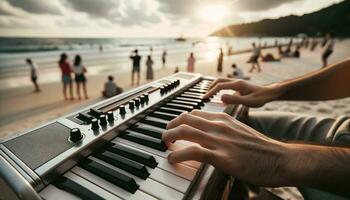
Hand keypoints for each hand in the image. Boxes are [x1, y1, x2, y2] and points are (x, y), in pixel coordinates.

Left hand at [162, 110, 288, 186]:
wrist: (282, 158)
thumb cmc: (263, 149)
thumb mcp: (242, 132)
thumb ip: (226, 131)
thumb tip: (214, 137)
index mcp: (224, 119)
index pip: (195, 113)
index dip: (180, 119)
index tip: (175, 126)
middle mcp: (219, 126)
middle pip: (186, 118)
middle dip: (170, 125)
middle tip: (165, 134)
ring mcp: (220, 140)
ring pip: (185, 130)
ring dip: (169, 136)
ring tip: (164, 143)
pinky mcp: (222, 157)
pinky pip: (193, 151)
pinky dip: (178, 154)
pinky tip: (172, 158)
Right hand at [204, 79, 281, 106]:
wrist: (270, 93)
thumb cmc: (261, 98)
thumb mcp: (249, 101)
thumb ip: (235, 99)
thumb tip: (221, 98)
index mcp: (237, 84)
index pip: (219, 86)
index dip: (210, 92)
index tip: (204, 98)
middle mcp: (236, 82)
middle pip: (218, 80)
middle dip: (210, 87)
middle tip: (204, 96)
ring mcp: (237, 83)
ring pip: (222, 82)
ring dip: (214, 86)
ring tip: (209, 94)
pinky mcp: (239, 86)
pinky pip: (226, 85)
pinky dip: (219, 88)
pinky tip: (219, 96)